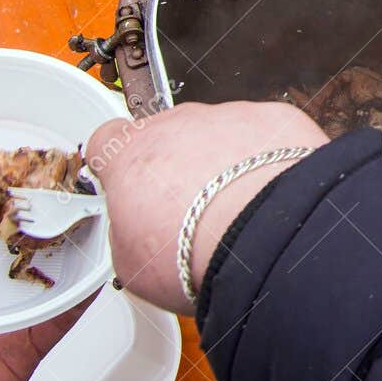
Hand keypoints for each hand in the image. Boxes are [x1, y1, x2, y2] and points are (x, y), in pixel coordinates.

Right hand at [87, 102, 330, 314]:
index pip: (107, 141)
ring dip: (226, 165)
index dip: (119, 164)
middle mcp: (177, 125)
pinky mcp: (274, 120)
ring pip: (219, 135)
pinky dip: (268, 161)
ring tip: (238, 210)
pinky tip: (270, 196)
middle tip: (194, 211)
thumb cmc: (197, 249)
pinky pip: (265, 138)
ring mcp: (228, 117)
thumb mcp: (131, 263)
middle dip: (178, 169)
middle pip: (168, 137)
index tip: (129, 183)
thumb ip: (126, 231)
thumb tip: (135, 235)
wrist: (264, 236)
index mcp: (129, 154)